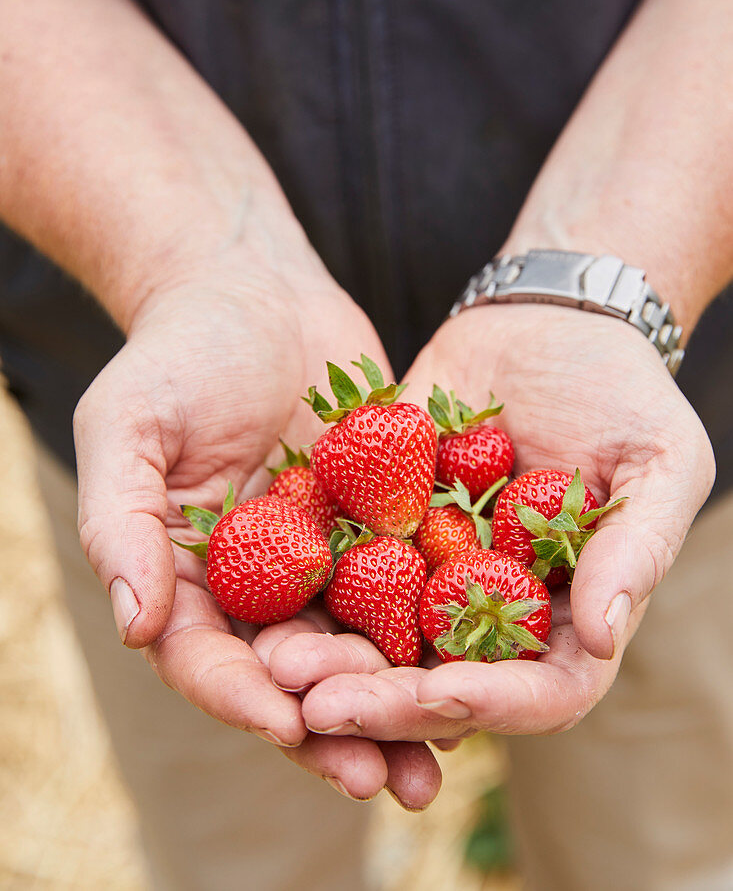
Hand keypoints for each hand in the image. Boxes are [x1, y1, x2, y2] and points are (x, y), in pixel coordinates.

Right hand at [73, 264, 440, 806]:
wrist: (257, 289)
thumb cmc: (177, 353)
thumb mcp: (128, 426)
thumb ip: (123, 524)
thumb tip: (136, 626)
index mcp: (192, 576)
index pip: (208, 656)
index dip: (241, 696)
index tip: (283, 724)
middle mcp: (261, 583)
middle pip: (294, 673)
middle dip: (335, 727)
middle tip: (382, 778)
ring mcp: (327, 557)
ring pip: (364, 645)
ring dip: (399, 704)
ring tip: (445, 759)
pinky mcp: (386, 522)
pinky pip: (418, 580)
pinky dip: (446, 624)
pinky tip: (485, 662)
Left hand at [264, 303, 714, 740]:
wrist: (547, 318)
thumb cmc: (625, 390)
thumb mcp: (659, 460)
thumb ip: (637, 547)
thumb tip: (601, 637)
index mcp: (567, 613)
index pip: (537, 693)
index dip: (489, 704)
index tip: (436, 695)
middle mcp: (492, 606)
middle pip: (438, 682)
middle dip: (380, 701)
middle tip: (318, 704)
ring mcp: (432, 566)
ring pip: (377, 636)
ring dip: (328, 658)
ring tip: (274, 664)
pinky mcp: (382, 520)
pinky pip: (339, 559)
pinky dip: (301, 583)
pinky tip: (254, 595)